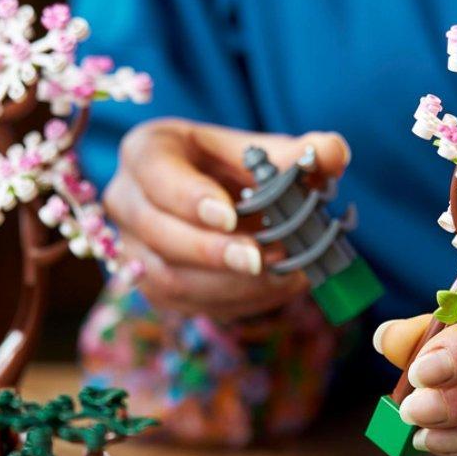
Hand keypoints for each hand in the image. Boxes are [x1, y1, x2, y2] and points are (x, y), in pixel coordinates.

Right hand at [106, 118, 350, 320]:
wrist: (217, 200)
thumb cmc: (233, 168)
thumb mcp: (262, 153)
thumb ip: (298, 154)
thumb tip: (331, 154)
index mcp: (147, 152)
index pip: (157, 175)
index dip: (190, 198)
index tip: (229, 216)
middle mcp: (125, 201)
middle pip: (156, 231)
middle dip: (211, 251)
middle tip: (260, 260)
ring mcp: (132, 248)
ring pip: (167, 277)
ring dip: (226, 284)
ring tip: (278, 276)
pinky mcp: (150, 286)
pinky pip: (185, 303)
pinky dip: (233, 300)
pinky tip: (272, 289)